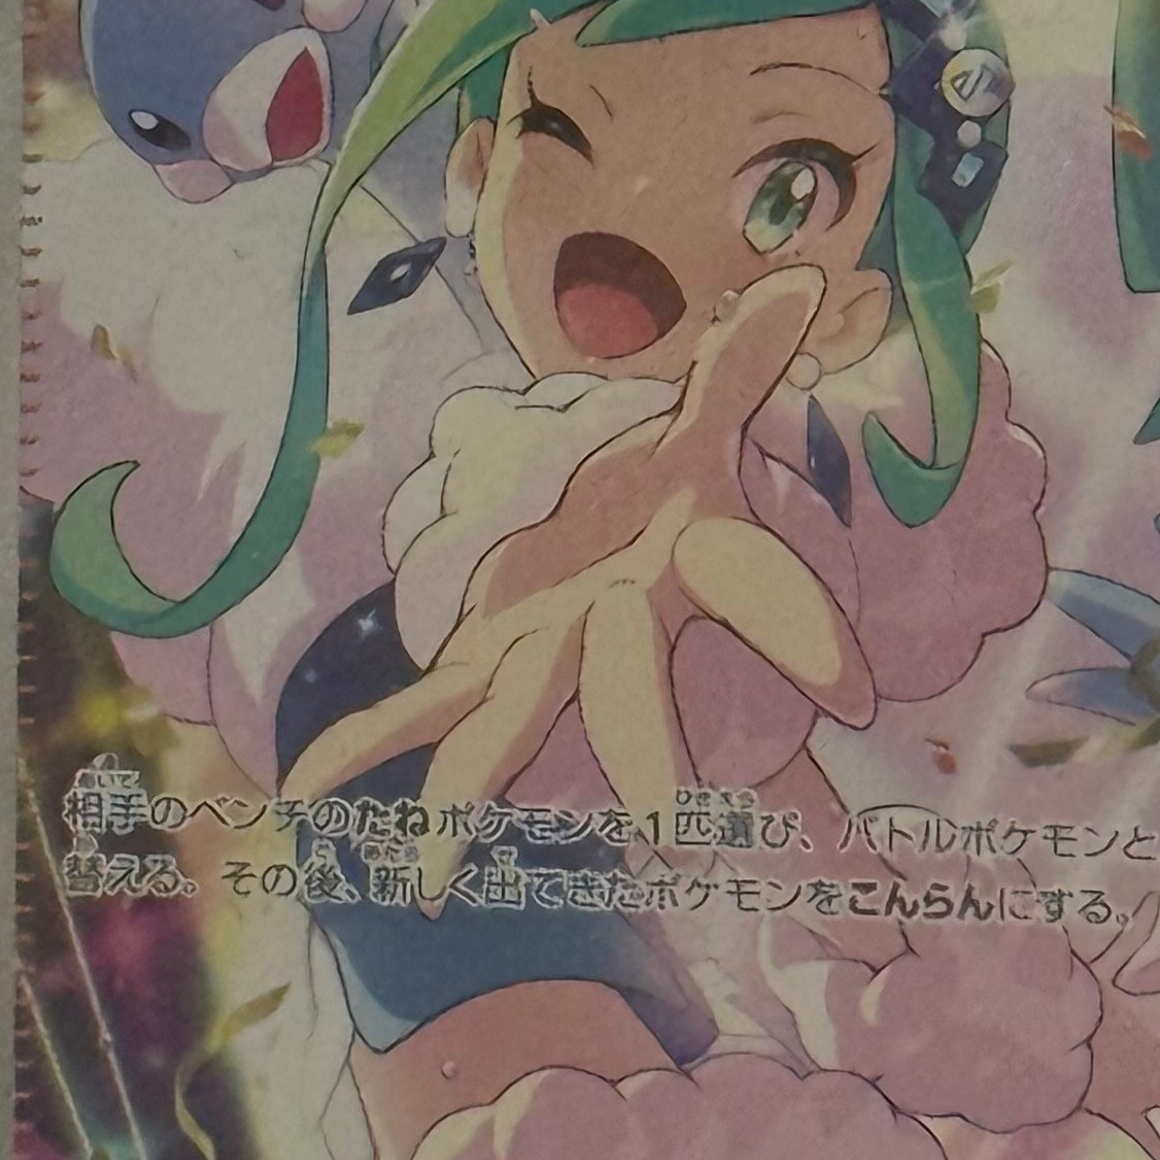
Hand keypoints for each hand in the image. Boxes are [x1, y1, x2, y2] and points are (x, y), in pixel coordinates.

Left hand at [287, 267, 872, 900]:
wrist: (617, 547)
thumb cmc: (667, 497)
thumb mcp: (698, 427)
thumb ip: (737, 366)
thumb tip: (794, 280)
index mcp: (686, 566)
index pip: (761, 596)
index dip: (808, 643)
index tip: (857, 702)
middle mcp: (617, 627)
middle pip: (635, 696)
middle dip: (650, 757)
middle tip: (671, 829)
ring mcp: (543, 653)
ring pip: (510, 732)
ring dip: (467, 800)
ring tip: (432, 879)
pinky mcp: (481, 657)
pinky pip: (418, 705)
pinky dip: (360, 738)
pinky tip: (302, 782)